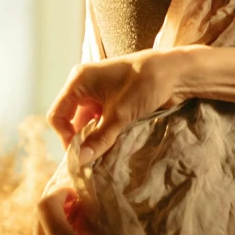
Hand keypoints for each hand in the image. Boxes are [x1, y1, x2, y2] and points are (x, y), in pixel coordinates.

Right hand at [47, 48, 197, 163]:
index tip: (79, 155)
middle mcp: (85, 85)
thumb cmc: (145, 84)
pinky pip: (101, 120)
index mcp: (79, 81)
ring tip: (102, 154)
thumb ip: (99, 138)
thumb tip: (80, 161)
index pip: (58, 114)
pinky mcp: (114, 99)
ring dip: (94, 138)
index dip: (64, 136)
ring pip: (88, 122)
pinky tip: (112, 145)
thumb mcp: (120, 114)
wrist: (177, 73)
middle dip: (79, 139)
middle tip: (90, 159)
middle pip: (71, 119)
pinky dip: (104, 133)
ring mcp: (100, 92)